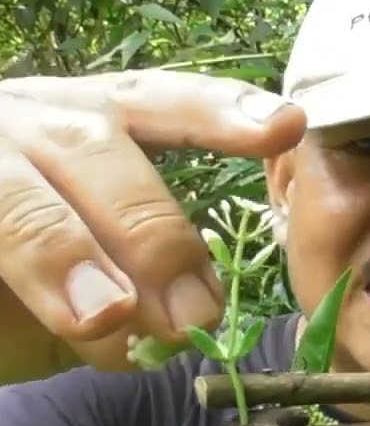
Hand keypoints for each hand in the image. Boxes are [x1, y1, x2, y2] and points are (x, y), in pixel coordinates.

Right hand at [0, 70, 304, 381]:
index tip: (285, 125)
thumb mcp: (104, 288)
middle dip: (149, 233)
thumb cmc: (26, 286)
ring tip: (102, 316)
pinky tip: (30, 320)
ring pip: (18, 193)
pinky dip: (12, 286)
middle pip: (97, 150)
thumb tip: (184, 322)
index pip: (165, 103)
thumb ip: (148, 292)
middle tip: (189, 315)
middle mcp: (32, 121)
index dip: (221, 112)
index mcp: (92, 122)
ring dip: (61, 252)